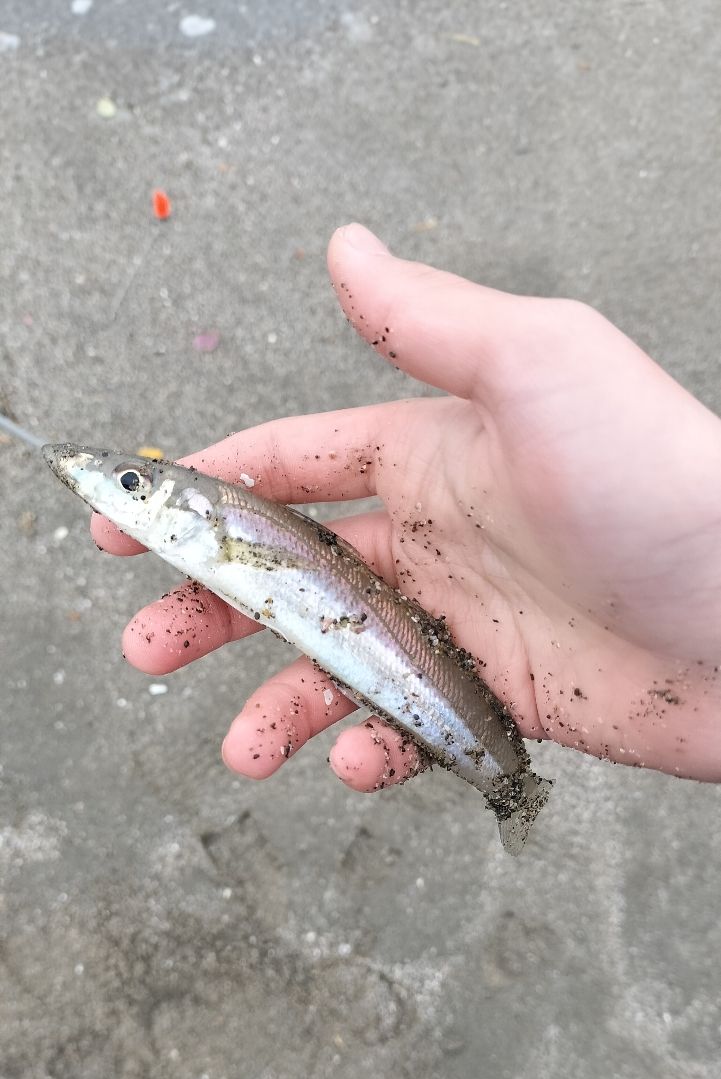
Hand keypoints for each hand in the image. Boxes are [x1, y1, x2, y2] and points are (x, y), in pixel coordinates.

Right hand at [92, 224, 720, 786]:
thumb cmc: (661, 480)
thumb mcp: (539, 371)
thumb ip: (429, 323)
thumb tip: (348, 247)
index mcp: (432, 455)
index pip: (291, 464)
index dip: (205, 488)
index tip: (129, 521)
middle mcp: (440, 537)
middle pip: (294, 575)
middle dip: (213, 611)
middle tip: (150, 649)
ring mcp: (469, 622)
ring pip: (340, 666)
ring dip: (278, 704)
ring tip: (243, 747)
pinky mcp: (505, 698)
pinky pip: (413, 727)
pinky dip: (374, 748)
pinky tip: (358, 759)